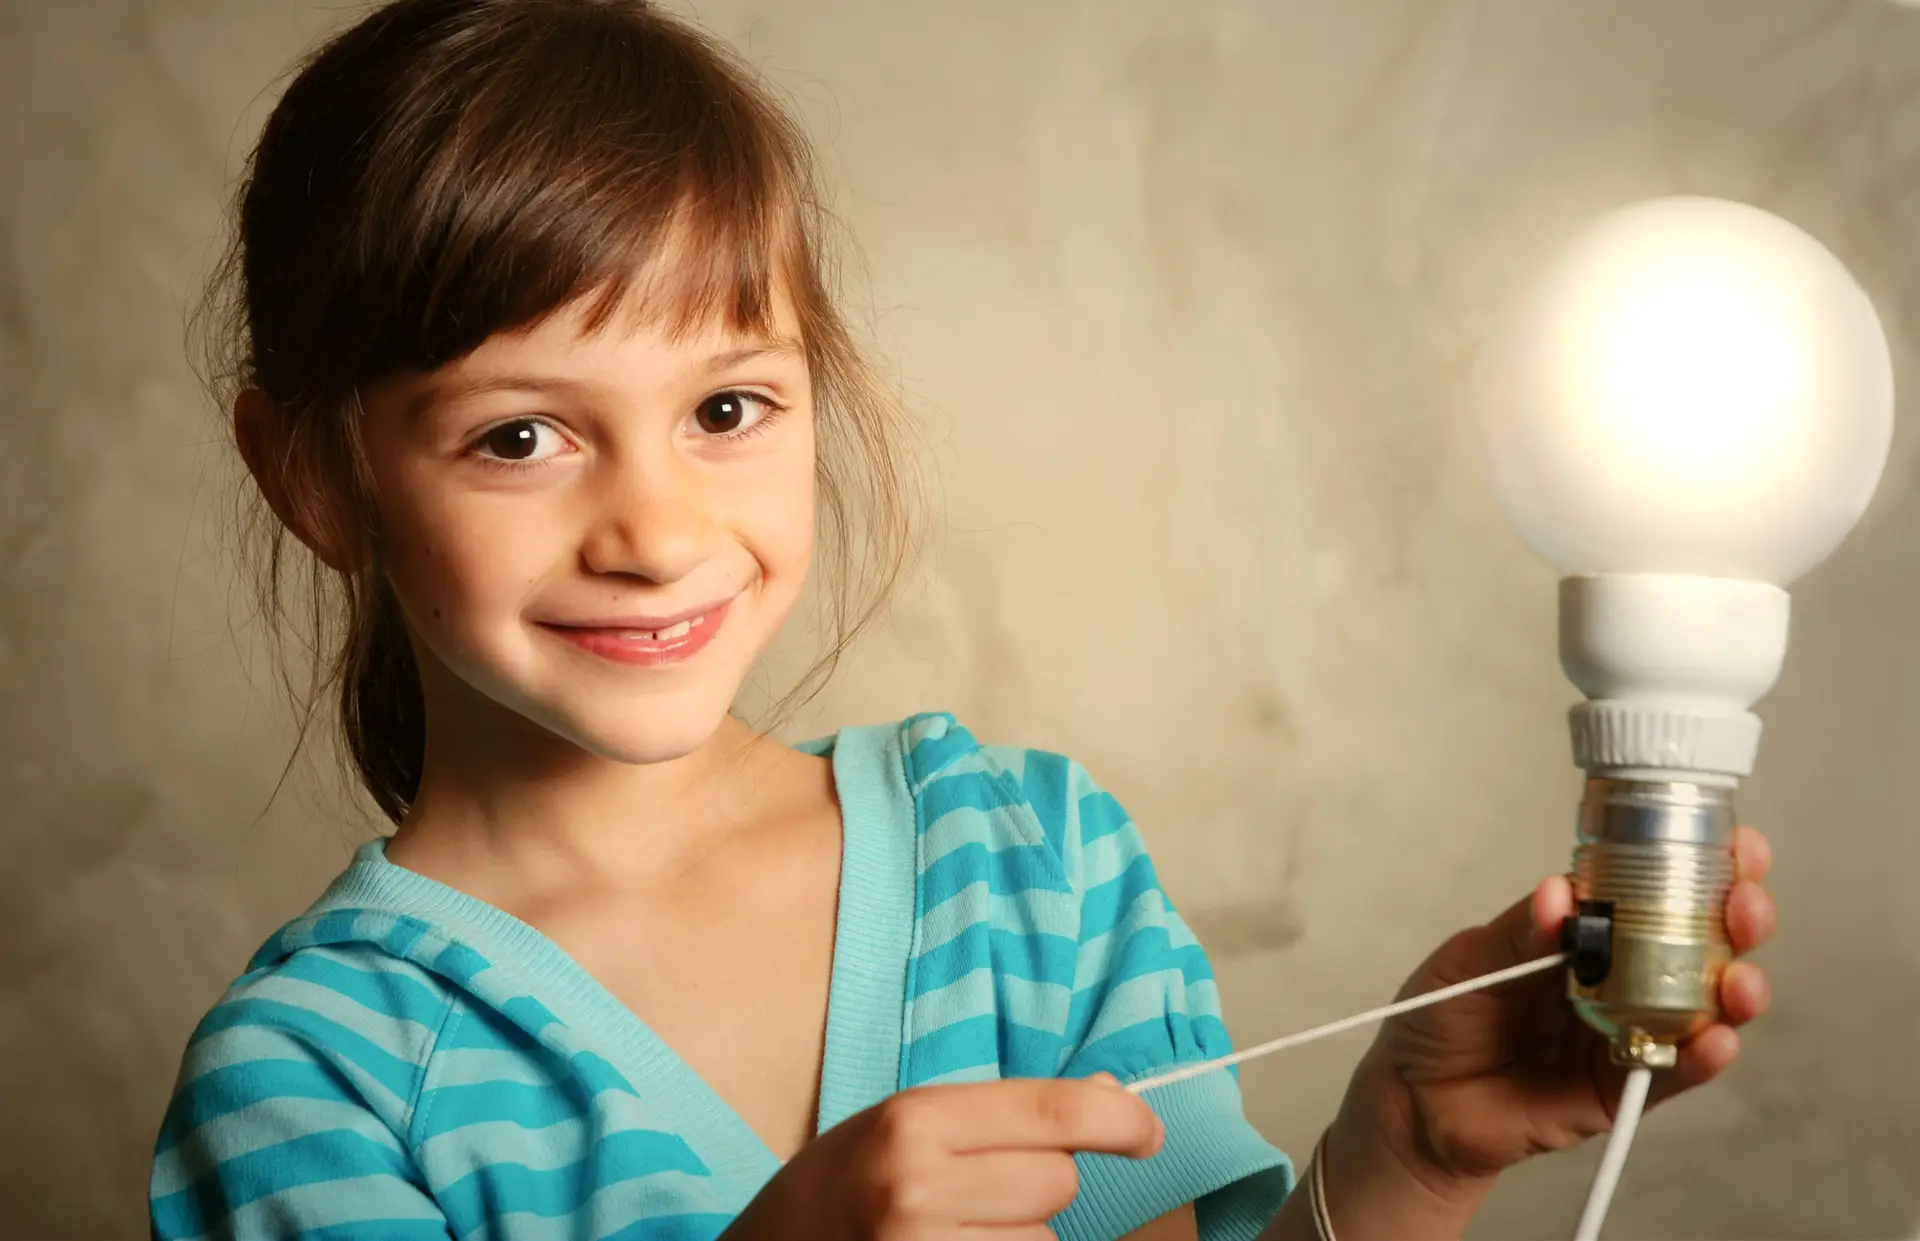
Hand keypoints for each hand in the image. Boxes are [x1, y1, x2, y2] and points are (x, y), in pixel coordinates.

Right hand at [723, 1074, 1163, 1239]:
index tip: (1148, 1133)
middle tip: (980, 1195)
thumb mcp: (903, 1125)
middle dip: (1038, 1189)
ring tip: (954, 1234)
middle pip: (1056, 1182)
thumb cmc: (837, 1187)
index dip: (1119, 1124)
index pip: (1053, 1115)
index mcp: (912, 1121)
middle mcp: (916, 1187)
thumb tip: (1113, 1104)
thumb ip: (1001, 1115)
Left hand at [1345, 826, 1776, 1199]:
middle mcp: (1620, 975)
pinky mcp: (1622, 1086)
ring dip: (1735, 990)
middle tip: (1745, 906)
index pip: (1655, 887)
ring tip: (1740, 981)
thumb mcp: (1470, 958)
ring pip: (1702, 1006)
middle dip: (1737, 919)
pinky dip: (1701, 1057)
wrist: (1416, 1098)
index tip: (1733, 844)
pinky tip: (1716, 1041)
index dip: (1701, 864)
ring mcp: (1627, 1030)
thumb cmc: (1441, 1015)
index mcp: (1587, 929)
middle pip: (1699, 941)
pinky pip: (1674, 1072)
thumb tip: (1558, 894)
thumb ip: (1518, 932)